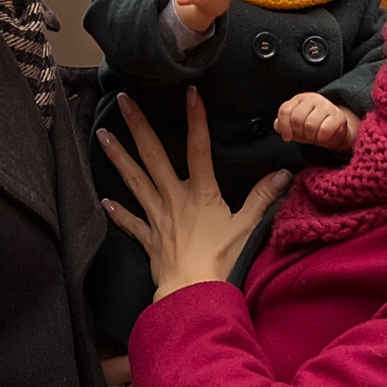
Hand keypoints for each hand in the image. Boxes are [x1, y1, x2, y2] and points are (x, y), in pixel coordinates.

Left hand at [99, 90, 292, 298]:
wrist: (194, 292)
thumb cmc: (222, 261)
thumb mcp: (248, 227)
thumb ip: (264, 198)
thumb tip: (283, 173)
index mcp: (200, 192)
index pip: (198, 148)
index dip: (196, 119)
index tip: (190, 93)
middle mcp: (174, 198)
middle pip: (153, 155)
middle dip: (138, 126)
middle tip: (123, 100)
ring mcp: (157, 217)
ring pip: (134, 180)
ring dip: (118, 157)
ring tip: (103, 135)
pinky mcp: (149, 239)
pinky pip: (130, 223)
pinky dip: (117, 213)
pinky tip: (105, 200)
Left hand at [274, 93, 360, 151]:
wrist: (334, 132)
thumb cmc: (311, 127)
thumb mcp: (294, 126)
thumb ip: (282, 124)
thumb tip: (277, 125)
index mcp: (299, 99)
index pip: (284, 111)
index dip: (284, 127)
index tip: (287, 137)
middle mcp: (312, 98)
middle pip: (297, 119)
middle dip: (299, 133)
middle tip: (305, 135)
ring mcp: (326, 105)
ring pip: (310, 125)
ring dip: (310, 136)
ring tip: (314, 136)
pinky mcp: (337, 116)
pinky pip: (324, 130)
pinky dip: (321, 138)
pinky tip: (323, 137)